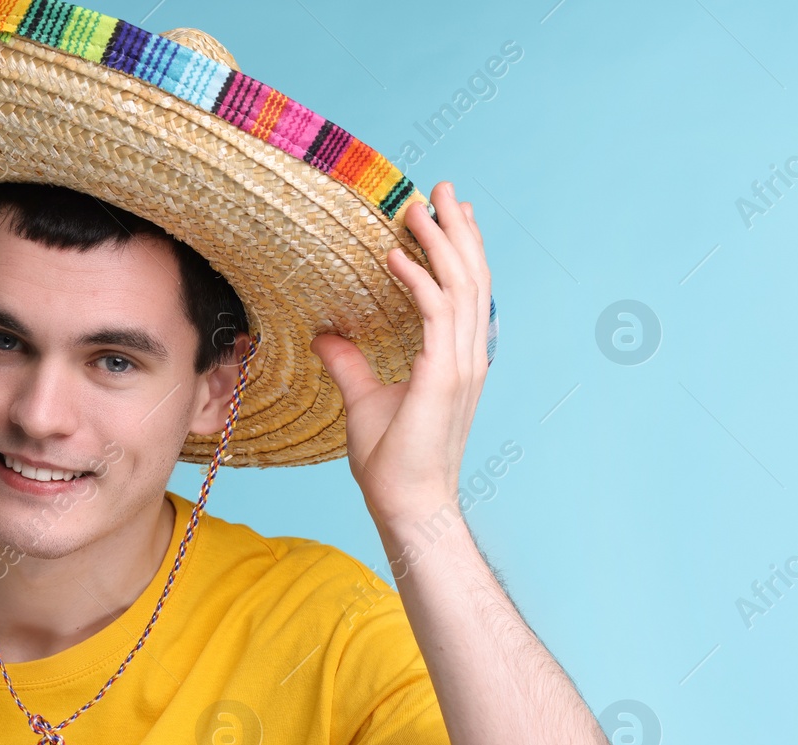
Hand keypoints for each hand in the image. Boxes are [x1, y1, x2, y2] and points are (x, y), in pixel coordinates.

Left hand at [309, 180, 491, 531]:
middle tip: (439, 188)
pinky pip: (436, 314)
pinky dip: (417, 280)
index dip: (459, 248)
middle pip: (472, 276)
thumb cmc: (391, 462)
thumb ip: (348, 363)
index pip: (465, 290)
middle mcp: (467, 355)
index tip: (446, 212)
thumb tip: (325, 333)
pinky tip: (394, 256)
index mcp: (456, 358)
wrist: (406, 503)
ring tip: (416, 206)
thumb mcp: (363, 400)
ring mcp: (461, 365)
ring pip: (461, 286)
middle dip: (457, 228)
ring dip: (439, 242)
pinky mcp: (444, 376)